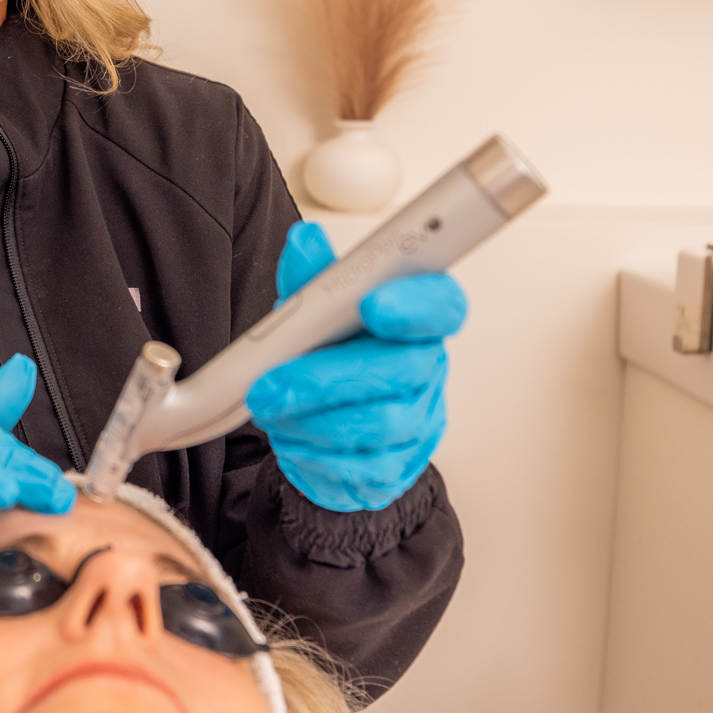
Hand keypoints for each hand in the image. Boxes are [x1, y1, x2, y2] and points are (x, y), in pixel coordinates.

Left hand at [245, 222, 467, 512]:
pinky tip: (291, 437)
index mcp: (416, 320)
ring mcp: (418, 423)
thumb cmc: (327, 357)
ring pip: (382, 424)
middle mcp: (426, 370)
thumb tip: (304, 243)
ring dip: (314, 418)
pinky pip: (364, 469)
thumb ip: (310, 278)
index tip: (372, 305)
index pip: (442, 306)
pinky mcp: (396, 469)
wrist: (320, 426)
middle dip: (328, 377)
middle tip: (270, 383)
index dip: (415, 305)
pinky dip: (316, 453)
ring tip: (271, 408)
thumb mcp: (311, 312)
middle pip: (402, 370)